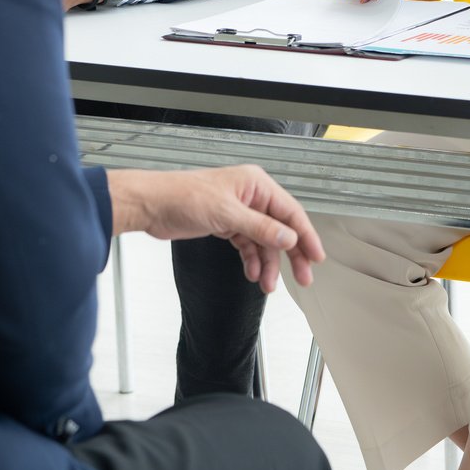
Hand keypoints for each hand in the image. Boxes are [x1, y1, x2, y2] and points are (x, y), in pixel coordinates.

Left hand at [105, 165, 325, 291]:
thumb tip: (288, 239)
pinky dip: (251, 260)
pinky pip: (247, 245)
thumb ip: (261, 228)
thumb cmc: (184, 196)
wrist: (153, 205)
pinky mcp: (226, 224)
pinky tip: (252, 274)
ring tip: (268, 285)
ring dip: (267, 264)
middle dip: (291, 255)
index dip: (305, 235)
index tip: (316, 256)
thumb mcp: (227, 214)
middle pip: (281, 228)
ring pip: (263, 241)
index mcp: (256, 184)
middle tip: (302, 278)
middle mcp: (251, 196)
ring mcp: (239, 211)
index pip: (290, 212)